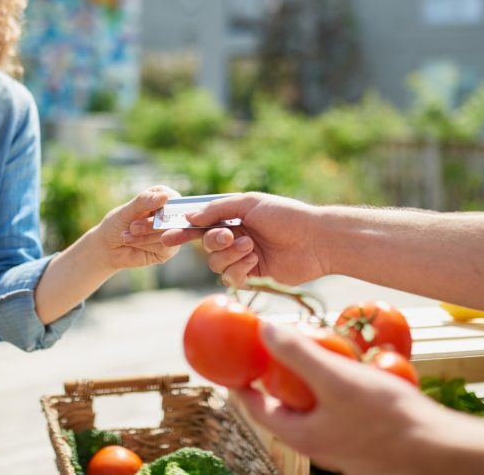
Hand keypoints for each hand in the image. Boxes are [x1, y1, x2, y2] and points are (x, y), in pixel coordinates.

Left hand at [102, 185, 181, 268]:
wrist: (107, 248)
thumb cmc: (116, 224)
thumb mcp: (126, 211)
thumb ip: (144, 202)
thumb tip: (165, 196)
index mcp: (161, 197)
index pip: (173, 198)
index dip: (164, 207)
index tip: (150, 213)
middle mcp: (170, 214)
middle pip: (173, 217)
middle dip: (151, 225)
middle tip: (132, 227)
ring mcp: (171, 232)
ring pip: (169, 233)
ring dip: (145, 236)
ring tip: (127, 235)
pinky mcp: (168, 249)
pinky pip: (166, 247)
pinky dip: (146, 245)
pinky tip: (133, 243)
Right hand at [162, 192, 328, 287]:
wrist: (316, 240)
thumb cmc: (286, 215)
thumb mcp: (249, 203)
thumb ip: (218, 210)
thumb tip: (189, 217)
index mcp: (234, 219)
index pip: (202, 226)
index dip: (184, 231)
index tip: (168, 236)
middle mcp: (236, 239)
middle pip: (207, 246)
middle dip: (214, 241)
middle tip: (228, 235)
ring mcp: (244, 259)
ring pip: (216, 264)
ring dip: (230, 255)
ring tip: (252, 247)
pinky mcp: (253, 277)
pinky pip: (231, 278)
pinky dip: (239, 268)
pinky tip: (255, 259)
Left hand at [233, 321, 440, 473]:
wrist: (441, 451)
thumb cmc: (386, 416)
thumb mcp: (336, 378)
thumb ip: (297, 354)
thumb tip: (262, 329)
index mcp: (300, 434)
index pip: (253, 407)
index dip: (238, 382)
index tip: (229, 361)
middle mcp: (317, 444)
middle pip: (281, 408)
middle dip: (273, 379)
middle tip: (270, 350)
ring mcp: (342, 444)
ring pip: (312, 408)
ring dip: (306, 382)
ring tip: (310, 352)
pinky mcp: (365, 439)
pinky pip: (337, 410)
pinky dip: (333, 388)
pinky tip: (350, 369)